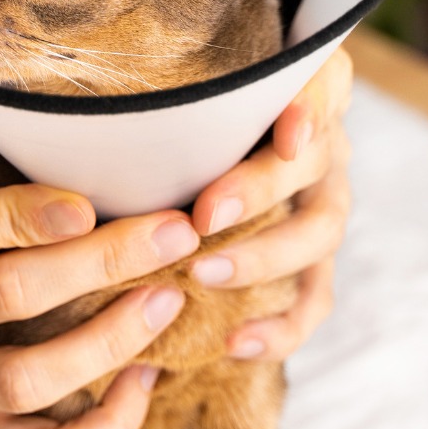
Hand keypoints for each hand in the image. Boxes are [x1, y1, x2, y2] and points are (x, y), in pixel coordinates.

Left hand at [188, 46, 353, 360]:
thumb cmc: (176, 117)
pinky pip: (314, 298)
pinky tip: (236, 342)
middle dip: (259, 190)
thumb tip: (105, 105)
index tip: (286, 133)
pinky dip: (281, 326)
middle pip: (313, 164)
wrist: (195, 160)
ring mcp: (321, 203)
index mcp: (294, 92)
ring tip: (205, 274)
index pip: (321, 86)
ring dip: (264, 257)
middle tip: (204, 216)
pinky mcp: (313, 260)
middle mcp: (318, 146)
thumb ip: (170, 92)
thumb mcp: (179, 93)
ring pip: (319, 234)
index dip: (311, 108)